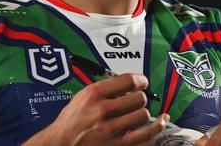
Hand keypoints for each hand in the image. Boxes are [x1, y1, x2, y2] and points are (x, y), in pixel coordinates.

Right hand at [24, 73, 168, 145]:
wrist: (61, 145)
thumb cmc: (70, 123)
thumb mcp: (81, 98)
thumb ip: (103, 89)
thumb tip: (126, 84)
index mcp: (94, 94)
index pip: (128, 80)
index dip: (140, 80)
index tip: (142, 82)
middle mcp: (104, 110)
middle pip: (139, 98)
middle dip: (140, 98)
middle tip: (137, 100)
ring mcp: (112, 130)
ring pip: (144, 115)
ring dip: (142, 114)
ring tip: (138, 114)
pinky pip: (146, 136)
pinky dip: (155, 129)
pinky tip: (159, 123)